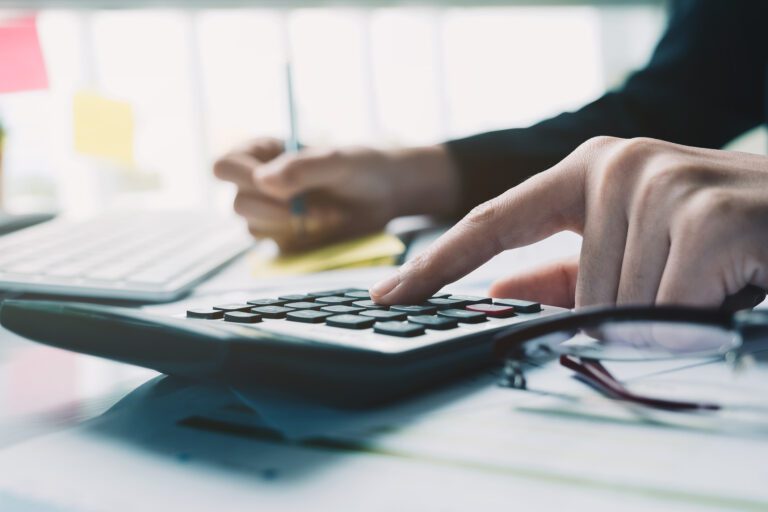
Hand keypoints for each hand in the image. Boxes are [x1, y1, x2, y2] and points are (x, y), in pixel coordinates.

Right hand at [214, 138, 459, 251]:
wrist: (385, 194)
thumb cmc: (360, 166)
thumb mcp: (338, 160)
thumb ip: (303, 167)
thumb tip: (262, 181)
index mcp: (261, 153)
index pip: (224, 166)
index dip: (241, 178)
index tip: (275, 185)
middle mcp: (257, 184)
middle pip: (237, 204)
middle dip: (275, 210)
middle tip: (310, 208)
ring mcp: (269, 214)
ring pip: (254, 228)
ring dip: (293, 224)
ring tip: (329, 212)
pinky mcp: (284, 240)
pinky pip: (276, 247)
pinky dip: (302, 239)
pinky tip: (327, 224)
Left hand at [370, 136, 767, 308]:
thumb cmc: (724, 239)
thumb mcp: (637, 250)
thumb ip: (565, 272)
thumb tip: (497, 294)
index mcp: (590, 170)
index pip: (491, 223)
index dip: (435, 264)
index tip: (388, 293)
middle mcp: (618, 164)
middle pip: (572, 289)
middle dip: (622, 313)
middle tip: (683, 290)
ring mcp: (660, 182)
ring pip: (617, 303)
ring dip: (664, 314)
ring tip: (711, 281)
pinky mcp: (705, 214)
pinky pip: (664, 308)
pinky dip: (694, 317)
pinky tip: (729, 285)